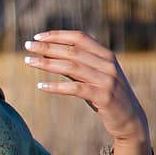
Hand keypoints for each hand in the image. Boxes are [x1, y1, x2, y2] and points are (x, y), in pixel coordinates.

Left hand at [23, 30, 151, 154]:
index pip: (80, 37)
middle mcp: (108, 64)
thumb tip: (48, 52)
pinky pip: (75, 89)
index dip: (58, 35)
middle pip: (72, 51)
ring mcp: (107, 80)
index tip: (37, 37)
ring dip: (47, 63)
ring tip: (28, 61)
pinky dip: (56, 86)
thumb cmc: (105, 95)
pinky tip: (40, 86)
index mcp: (106, 55)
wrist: (129, 119)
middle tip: (26, 46)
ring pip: (72, 67)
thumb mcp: (92, 76)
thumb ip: (75, 64)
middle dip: (47, 47)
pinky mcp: (104, 97)